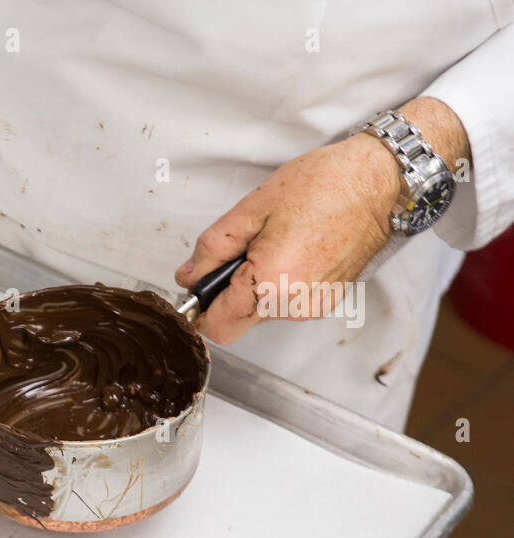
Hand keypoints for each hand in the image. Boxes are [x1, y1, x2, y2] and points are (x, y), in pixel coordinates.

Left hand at [174, 135, 396, 343]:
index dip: (199, 310)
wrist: (378, 181)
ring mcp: (313, 305)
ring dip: (253, 288)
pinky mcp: (326, 301)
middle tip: (237, 256)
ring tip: (271, 246)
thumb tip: (188, 276)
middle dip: (225, 297)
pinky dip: (276, 286)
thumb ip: (212, 248)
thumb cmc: (322, 186)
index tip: (195, 291)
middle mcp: (293, 304)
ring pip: (260, 313)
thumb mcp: (252, 208)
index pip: (218, 326)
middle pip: (237, 322)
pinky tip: (290, 253)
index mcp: (271, 283)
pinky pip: (284, 304)